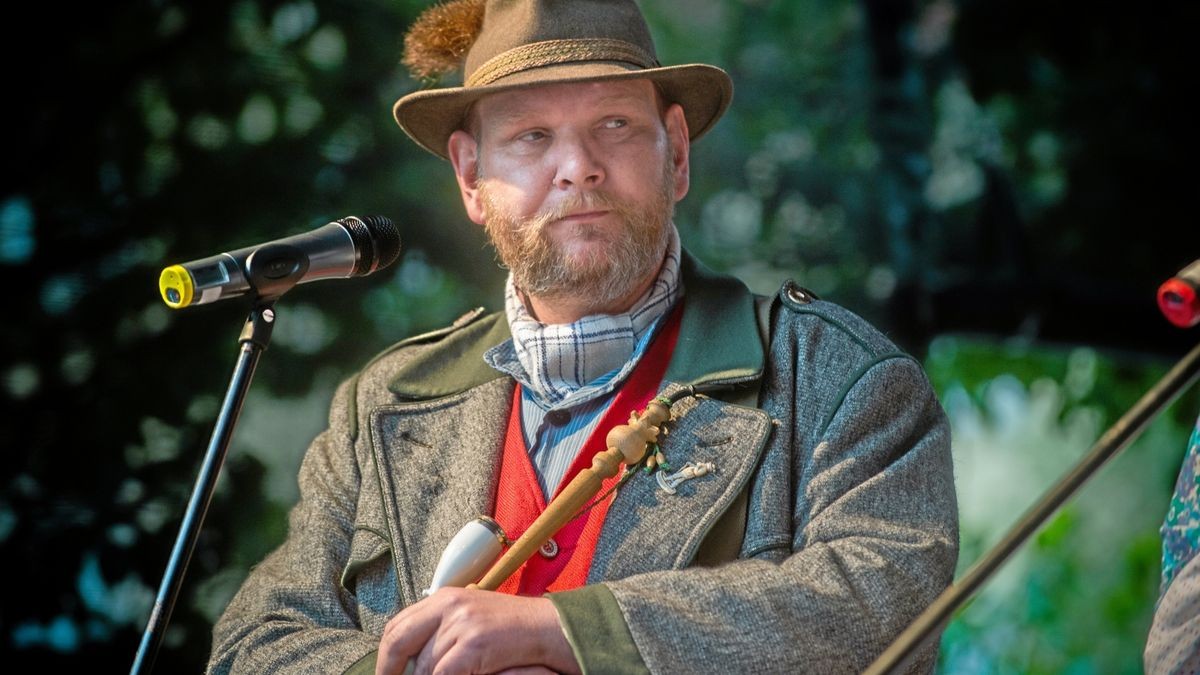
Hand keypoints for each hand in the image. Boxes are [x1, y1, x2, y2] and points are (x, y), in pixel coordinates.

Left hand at [376, 587, 579, 674]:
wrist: (546, 628)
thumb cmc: (510, 629)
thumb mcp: (470, 618)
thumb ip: (441, 628)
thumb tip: (413, 656)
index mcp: (444, 597)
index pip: (398, 625)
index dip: (385, 654)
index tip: (386, 673)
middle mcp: (448, 605)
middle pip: (398, 640)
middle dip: (390, 669)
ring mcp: (461, 623)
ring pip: (424, 666)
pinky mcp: (474, 643)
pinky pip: (442, 674)